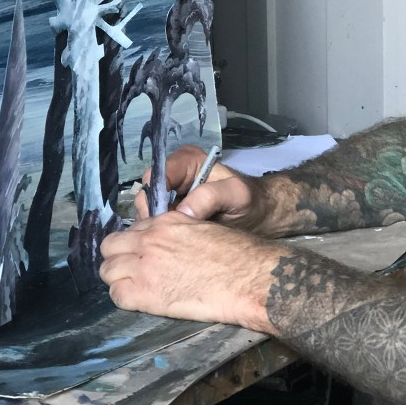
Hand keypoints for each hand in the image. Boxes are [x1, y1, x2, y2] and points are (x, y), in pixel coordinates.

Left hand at [99, 211, 287, 331]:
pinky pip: (116, 295)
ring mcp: (143, 266)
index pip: (132, 229)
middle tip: (133, 271)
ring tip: (135, 288)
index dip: (136, 243)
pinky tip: (141, 301)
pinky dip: (124, 298)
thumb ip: (180, 232)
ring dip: (118, 278)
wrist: (246, 277)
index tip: (143, 255)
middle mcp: (148, 239)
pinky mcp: (144, 294)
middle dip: (118, 257)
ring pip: (107, 270)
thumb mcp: (205, 229)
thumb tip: (172, 243)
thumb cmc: (236, 254)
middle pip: (110, 246)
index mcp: (165, 221)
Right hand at [135, 145, 275, 233]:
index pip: (156, 175)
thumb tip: (181, 213)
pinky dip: (161, 235)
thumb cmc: (250, 201)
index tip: (170, 219)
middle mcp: (173, 175)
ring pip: (147, 213)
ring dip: (157, 228)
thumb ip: (210, 197)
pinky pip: (154, 224)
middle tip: (173, 234)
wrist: (259, 217)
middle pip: (146, 195)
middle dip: (155, 216)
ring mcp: (169, 196)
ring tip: (176, 240)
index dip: (157, 198)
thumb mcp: (237, 194)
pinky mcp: (169, 214)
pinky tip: (175, 244)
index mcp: (187, 161)